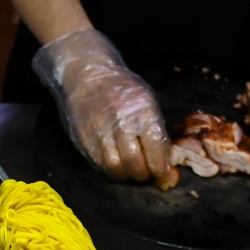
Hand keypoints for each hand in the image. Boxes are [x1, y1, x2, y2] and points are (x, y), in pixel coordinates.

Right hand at [32, 28, 170, 181]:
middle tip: (146, 174)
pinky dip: (111, 169)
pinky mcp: (83, 138)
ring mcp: (99, 131)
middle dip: (144, 175)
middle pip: (135, 163)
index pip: (155, 149)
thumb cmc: (122, 89)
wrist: (85, 74)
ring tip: (130, 170)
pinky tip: (116, 163)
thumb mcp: (147, 101)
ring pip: (115, 168)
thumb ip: (157, 132)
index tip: (163, 174)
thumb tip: (166, 165)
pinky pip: (99, 164)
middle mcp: (120, 121)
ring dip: (126, 175)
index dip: (161, 168)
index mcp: (142, 110)